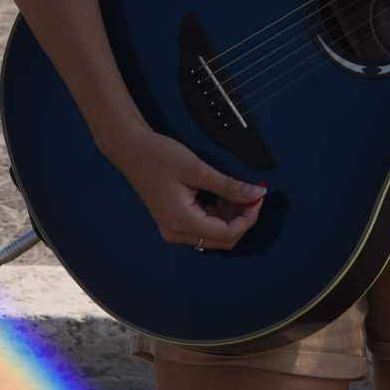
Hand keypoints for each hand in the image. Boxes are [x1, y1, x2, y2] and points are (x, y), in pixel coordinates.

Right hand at [107, 126, 266, 250]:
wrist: (131, 150)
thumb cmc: (161, 156)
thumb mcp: (199, 169)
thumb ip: (230, 186)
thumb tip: (258, 194)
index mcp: (182, 223)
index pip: (227, 234)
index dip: (249, 217)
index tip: (259, 195)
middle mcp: (177, 233)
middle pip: (222, 239)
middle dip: (242, 218)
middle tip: (252, 193)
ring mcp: (174, 229)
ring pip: (214, 233)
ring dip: (231, 215)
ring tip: (237, 190)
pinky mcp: (174, 221)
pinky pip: (204, 225)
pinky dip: (218, 212)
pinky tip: (223, 193)